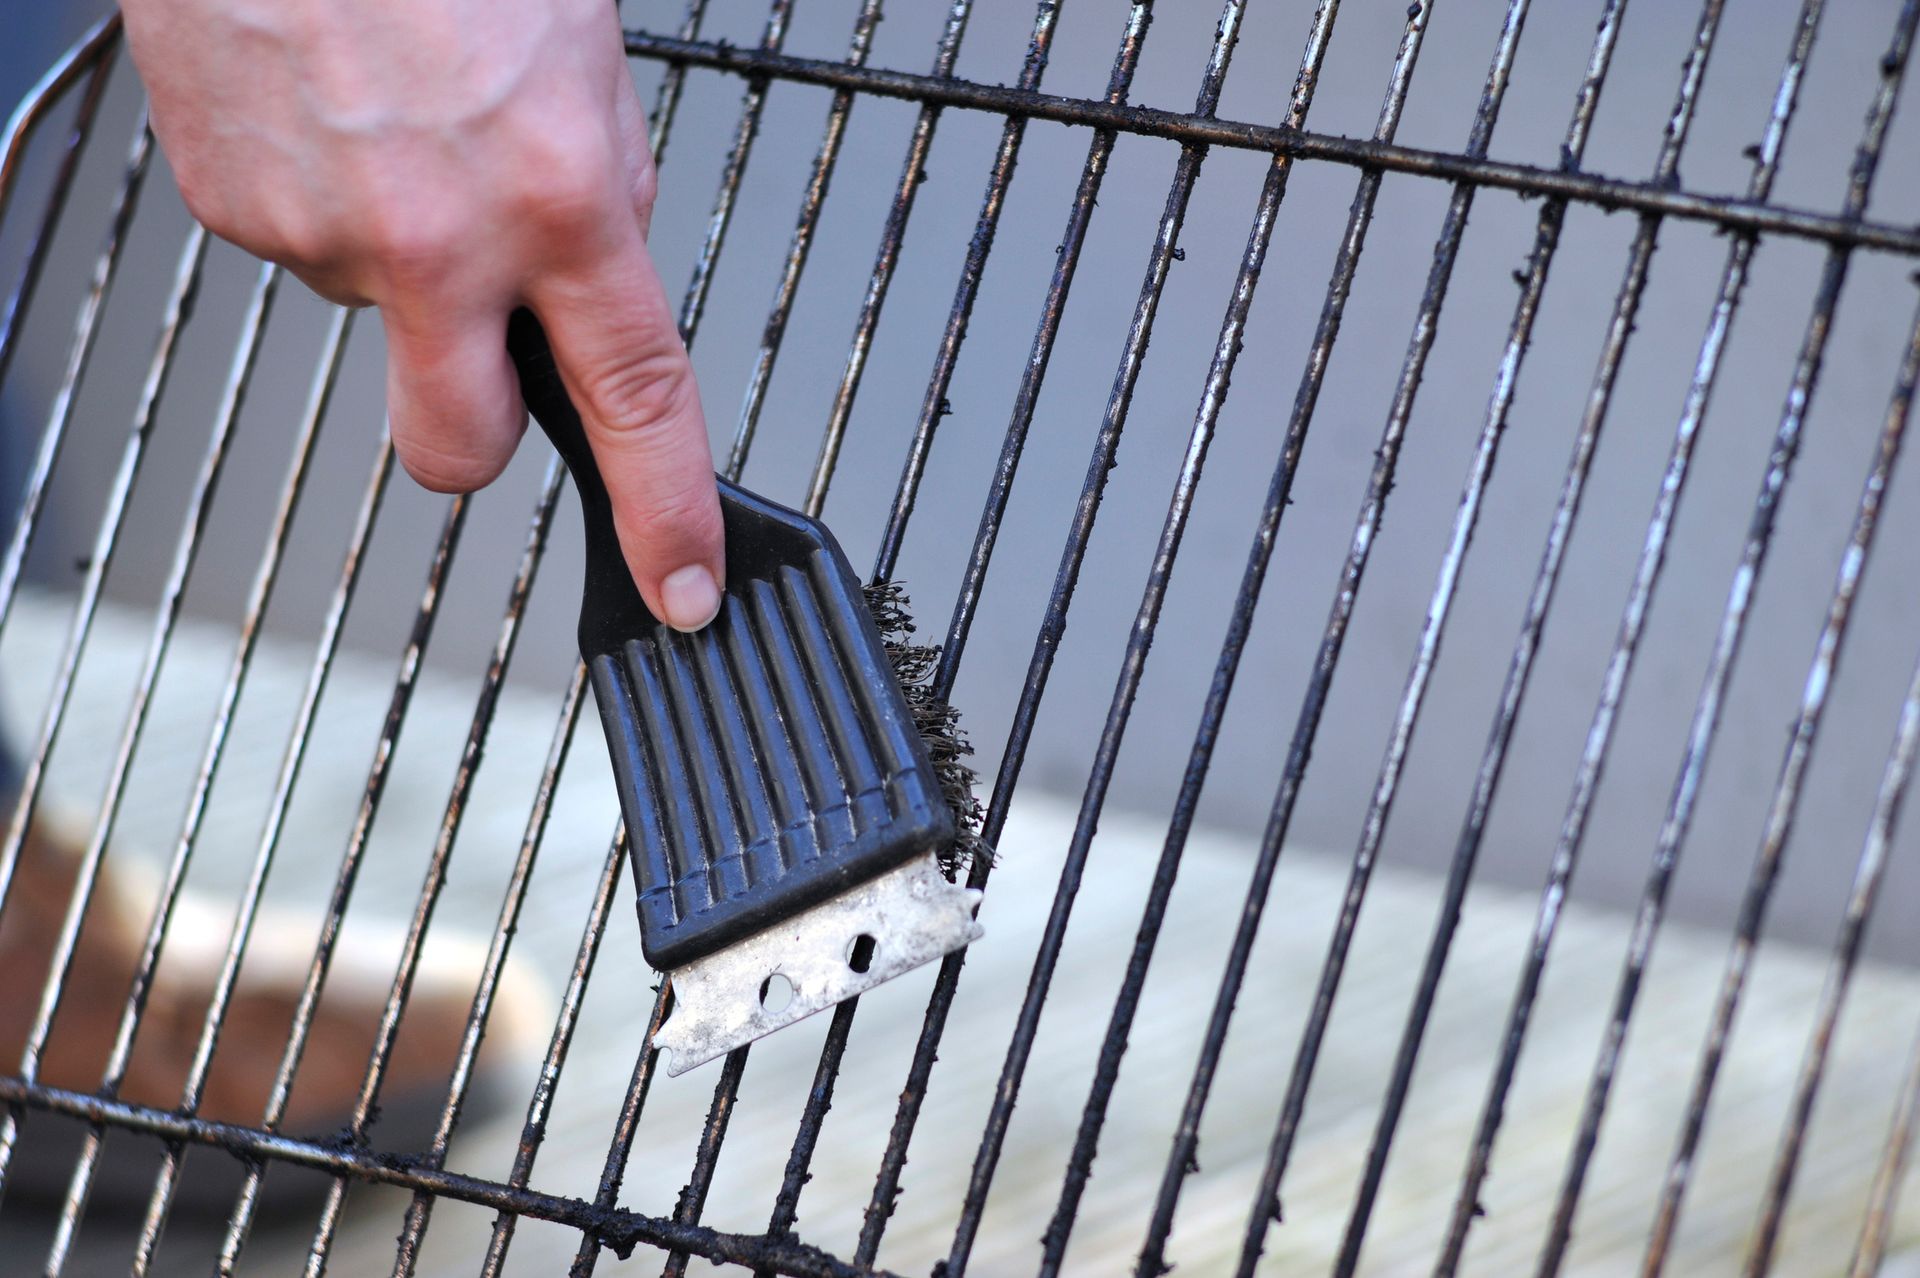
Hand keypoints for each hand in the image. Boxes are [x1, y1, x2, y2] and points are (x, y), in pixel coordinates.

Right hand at [120, 0, 724, 630]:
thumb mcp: (586, 58)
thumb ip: (608, 188)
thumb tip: (605, 271)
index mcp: (559, 195)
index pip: (638, 401)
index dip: (669, 514)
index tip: (679, 582)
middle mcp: (440, 235)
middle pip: (463, 448)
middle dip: (485, 432)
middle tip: (490, 350)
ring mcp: (324, 233)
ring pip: (379, 322)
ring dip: (404, 261)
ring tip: (404, 130)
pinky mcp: (236, 212)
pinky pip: (306, 254)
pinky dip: (332, 205)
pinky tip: (342, 119)